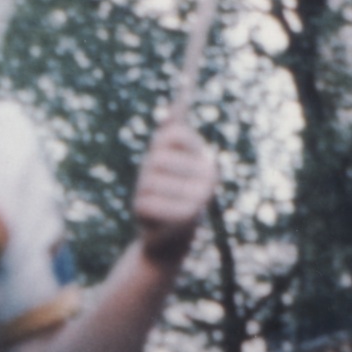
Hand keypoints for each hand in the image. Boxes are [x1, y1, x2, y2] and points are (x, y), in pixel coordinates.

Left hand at [133, 121, 215, 270]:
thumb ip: (167, 136)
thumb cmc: (165, 193)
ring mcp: (200, 198)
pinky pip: (144, 202)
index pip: (173, 133)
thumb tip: (168, 112)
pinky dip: (142, 210)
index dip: (159, 146)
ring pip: (148, 181)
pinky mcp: (184, 219)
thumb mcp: (164, 162)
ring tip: (157, 204)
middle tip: (159, 189)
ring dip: (143, 193)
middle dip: (147, 174)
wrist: (169, 240)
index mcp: (206, 159)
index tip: (164, 161)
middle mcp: (209, 176)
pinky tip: (155, 219)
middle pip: (156, 159)